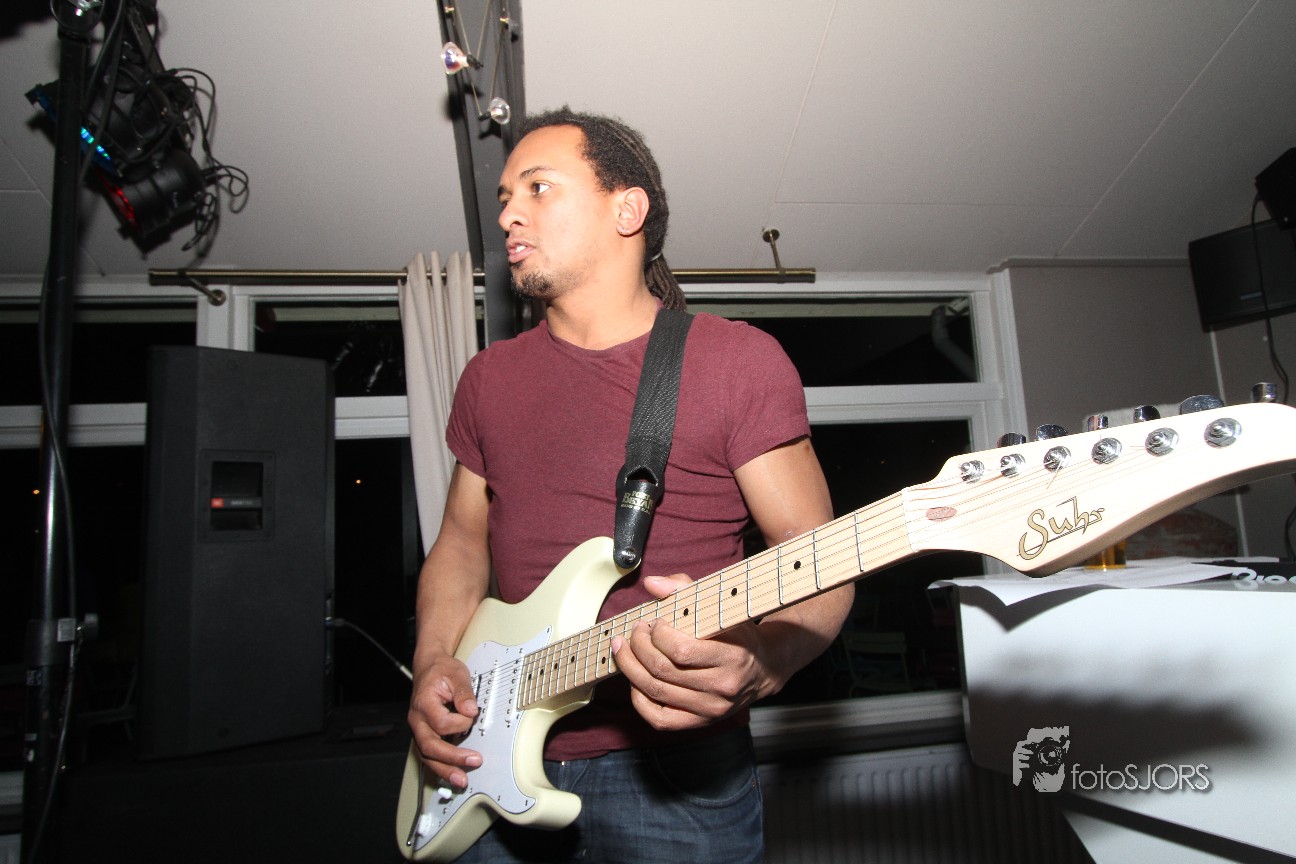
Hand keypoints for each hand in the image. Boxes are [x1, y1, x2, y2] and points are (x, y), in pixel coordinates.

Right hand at [407, 654, 481, 789]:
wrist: (429, 669)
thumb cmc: (441, 671)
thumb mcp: (456, 674)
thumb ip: (464, 692)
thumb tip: (471, 710)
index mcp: (424, 703)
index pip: (441, 723)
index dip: (460, 723)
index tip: (472, 715)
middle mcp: (417, 720)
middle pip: (430, 746)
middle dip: (452, 758)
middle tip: (473, 761)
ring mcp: (419, 729)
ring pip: (427, 756)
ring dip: (444, 770)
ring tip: (460, 779)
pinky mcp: (424, 735)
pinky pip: (429, 755)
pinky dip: (441, 766)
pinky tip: (452, 773)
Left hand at [611, 572, 777, 730]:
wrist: (764, 668)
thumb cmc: (739, 634)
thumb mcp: (720, 606)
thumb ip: (685, 589)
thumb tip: (652, 584)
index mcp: (731, 657)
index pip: (681, 650)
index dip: (657, 634)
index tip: (654, 622)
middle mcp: (721, 687)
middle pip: (662, 670)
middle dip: (638, 646)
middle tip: (635, 631)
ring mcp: (710, 709)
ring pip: (655, 691)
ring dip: (630, 667)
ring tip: (625, 649)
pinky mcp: (700, 721)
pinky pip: (659, 718)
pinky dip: (639, 699)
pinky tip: (635, 679)